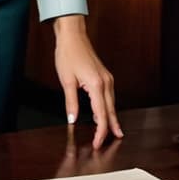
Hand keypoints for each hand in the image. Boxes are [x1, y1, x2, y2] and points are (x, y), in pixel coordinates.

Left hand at [52, 14, 122, 149]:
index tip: (97, 144)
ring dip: (110, 119)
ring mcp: (107, 79)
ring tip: (109, 134)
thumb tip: (72, 120)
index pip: (102, 116)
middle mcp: (106, 82)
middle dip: (109, 129)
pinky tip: (103, 114)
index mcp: (97, 85)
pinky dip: (107, 108)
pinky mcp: (104, 76)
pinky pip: (108, 97)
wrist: (72, 35)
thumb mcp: (66, 81)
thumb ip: (71, 103)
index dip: (100, 132)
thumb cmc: (68, 54)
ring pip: (111, 104)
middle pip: (111, 112)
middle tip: (107, 144)